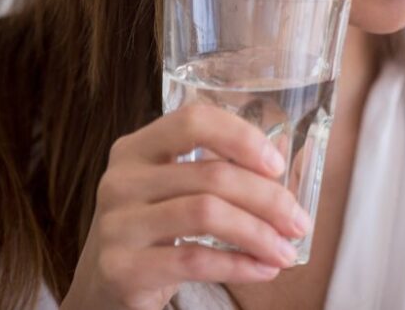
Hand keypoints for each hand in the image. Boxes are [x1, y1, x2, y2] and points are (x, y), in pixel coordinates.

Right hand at [60, 105, 312, 309]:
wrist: (106, 284)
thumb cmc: (156, 227)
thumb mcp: (176, 188)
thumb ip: (219, 169)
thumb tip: (282, 161)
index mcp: (137, 147)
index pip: (194, 120)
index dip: (241, 137)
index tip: (277, 165)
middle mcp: (122, 179)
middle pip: (211, 175)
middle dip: (268, 199)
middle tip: (298, 222)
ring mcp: (117, 224)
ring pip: (206, 214)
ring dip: (258, 234)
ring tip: (286, 251)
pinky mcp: (121, 267)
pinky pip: (194, 260)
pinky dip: (238, 264)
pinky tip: (262, 269)